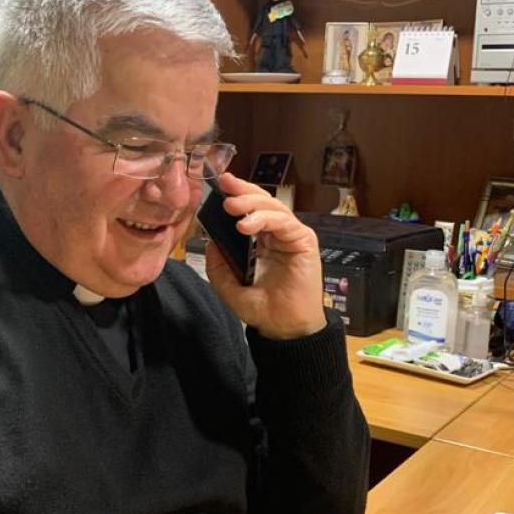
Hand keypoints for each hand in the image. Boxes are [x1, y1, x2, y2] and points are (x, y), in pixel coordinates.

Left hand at [204, 173, 326, 339]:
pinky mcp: (304, 241)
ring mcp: (292, 236)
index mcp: (261, 240)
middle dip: (242, 191)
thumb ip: (217, 263)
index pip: (250, 209)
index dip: (236, 194)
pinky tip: (246, 225)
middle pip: (262, 201)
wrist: (284, 329)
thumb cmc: (262, 309)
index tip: (218, 184)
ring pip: (273, 207)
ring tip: (230, 207)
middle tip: (224, 186)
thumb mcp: (228, 286)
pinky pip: (284, 222)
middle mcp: (277, 234)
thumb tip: (210, 238)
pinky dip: (265, 219)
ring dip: (250, 203)